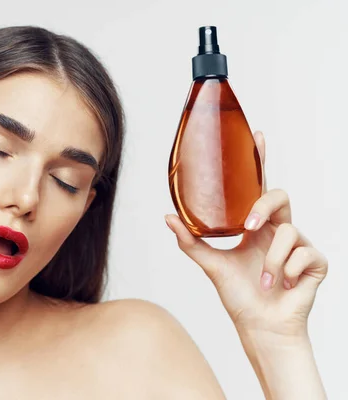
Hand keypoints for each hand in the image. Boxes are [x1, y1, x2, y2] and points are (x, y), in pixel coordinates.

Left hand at [165, 131, 327, 340]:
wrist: (260, 326)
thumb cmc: (239, 296)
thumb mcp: (211, 264)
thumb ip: (190, 241)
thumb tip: (167, 216)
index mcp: (254, 227)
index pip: (258, 187)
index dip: (259, 161)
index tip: (257, 135)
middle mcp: (276, 231)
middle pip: (279, 197)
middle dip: (265, 207)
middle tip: (249, 226)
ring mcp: (298, 245)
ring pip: (289, 232)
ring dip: (272, 259)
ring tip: (265, 279)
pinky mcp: (315, 262)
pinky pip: (305, 254)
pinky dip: (288, 271)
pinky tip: (284, 286)